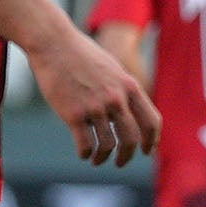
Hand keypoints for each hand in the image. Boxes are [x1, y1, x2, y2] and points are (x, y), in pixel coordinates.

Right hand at [30, 28, 160, 165]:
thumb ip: (124, 90)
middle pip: (132, 138)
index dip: (152, 140)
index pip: (152, 121)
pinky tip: (83, 153)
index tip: (147, 150)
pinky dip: (86, 153)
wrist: (54, 44)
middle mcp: (116, 99)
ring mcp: (95, 107)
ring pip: (108, 145)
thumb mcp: (113, 69)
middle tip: (121, 162)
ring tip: (97, 159)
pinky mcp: (73, 114)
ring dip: (103, 157)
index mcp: (130, 87)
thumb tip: (130, 112)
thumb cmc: (82, 55)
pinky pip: (85, 144)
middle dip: (128, 155)